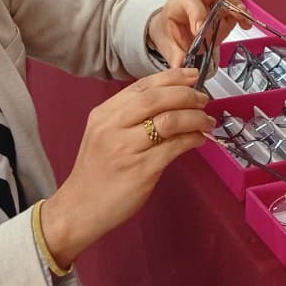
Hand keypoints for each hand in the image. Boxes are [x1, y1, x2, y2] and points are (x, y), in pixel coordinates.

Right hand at [39, 68, 211, 266]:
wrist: (80, 208)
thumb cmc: (97, 171)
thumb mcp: (104, 134)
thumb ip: (130, 116)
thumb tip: (173, 101)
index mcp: (104, 114)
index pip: (142, 85)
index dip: (171, 77)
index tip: (192, 76)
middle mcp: (113, 127)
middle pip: (156, 98)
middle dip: (186, 95)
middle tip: (203, 99)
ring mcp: (126, 148)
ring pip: (169, 120)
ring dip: (194, 117)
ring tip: (206, 121)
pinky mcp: (141, 170)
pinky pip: (173, 147)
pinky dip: (192, 139)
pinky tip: (199, 139)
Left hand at [147, 0, 240, 67]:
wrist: (172, 30)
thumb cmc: (169, 31)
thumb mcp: (166, 43)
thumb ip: (174, 55)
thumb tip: (180, 65)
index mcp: (178, 4)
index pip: (190, 3)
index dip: (197, 15)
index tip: (200, 31)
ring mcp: (211, 4)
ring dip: (236, 6)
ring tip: (243, 18)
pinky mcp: (223, 12)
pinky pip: (234, 10)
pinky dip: (242, 16)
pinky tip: (246, 24)